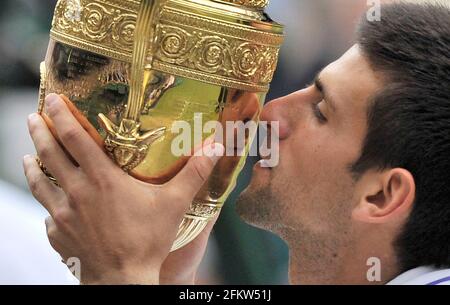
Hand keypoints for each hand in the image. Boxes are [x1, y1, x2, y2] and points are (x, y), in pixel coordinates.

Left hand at [23, 94, 223, 283]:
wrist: (122, 281)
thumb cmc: (148, 242)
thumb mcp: (174, 204)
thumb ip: (193, 173)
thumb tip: (215, 147)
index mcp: (102, 179)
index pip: (74, 138)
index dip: (61, 116)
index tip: (53, 100)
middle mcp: (76, 192)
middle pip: (49, 154)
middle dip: (38, 131)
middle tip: (33, 117)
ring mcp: (62, 215)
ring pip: (39, 182)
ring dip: (32, 164)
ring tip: (28, 154)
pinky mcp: (57, 234)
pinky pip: (46, 213)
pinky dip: (46, 201)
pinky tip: (50, 201)